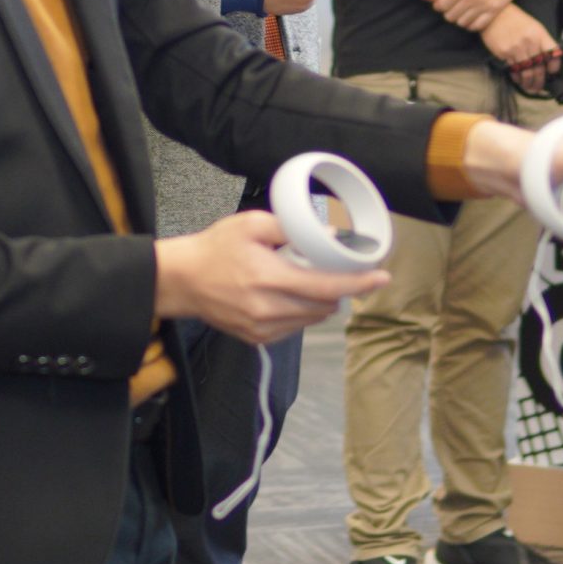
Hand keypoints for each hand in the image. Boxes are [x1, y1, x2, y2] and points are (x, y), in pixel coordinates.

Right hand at [154, 210, 384, 343]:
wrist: (181, 281)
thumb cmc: (215, 249)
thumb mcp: (251, 224)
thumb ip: (290, 228)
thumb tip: (327, 235)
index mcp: (268, 278)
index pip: (326, 287)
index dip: (357, 283)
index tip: (381, 277)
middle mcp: (267, 309)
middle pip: (324, 306)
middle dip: (339, 290)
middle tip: (339, 271)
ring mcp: (262, 328)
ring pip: (311, 319)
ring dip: (320, 302)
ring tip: (305, 280)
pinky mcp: (257, 339)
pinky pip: (294, 328)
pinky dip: (300, 312)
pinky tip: (287, 295)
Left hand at [428, 0, 529, 31]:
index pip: (443, 4)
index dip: (438, 6)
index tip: (438, 4)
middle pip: (452, 16)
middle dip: (447, 13)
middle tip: (449, 9)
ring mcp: (485, 5)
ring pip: (464, 23)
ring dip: (459, 20)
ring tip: (460, 13)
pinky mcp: (495, 10)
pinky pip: (479, 26)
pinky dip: (472, 25)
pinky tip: (471, 18)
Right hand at [481, 6, 559, 91]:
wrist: (496, 15)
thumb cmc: (515, 20)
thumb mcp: (534, 27)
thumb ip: (542, 42)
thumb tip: (546, 60)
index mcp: (540, 35)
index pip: (553, 55)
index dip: (555, 67)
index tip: (552, 72)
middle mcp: (530, 42)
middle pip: (540, 68)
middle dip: (540, 82)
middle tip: (539, 88)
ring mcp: (517, 48)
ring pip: (526, 72)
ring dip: (529, 83)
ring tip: (529, 87)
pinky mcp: (505, 53)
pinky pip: (514, 69)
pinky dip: (517, 77)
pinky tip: (518, 80)